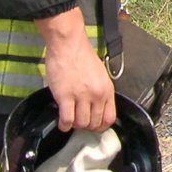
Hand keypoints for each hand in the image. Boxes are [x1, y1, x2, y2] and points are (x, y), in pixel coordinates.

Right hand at [37, 8, 115, 132]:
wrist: (69, 45)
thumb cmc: (82, 57)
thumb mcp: (100, 75)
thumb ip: (100, 92)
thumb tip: (96, 109)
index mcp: (107, 89)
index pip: (109, 118)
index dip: (101, 126)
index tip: (93, 126)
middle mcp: (97, 95)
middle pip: (94, 123)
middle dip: (86, 126)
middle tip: (79, 121)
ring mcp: (81, 96)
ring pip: (81, 124)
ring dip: (74, 125)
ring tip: (70, 119)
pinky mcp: (65, 97)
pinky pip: (67, 120)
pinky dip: (64, 125)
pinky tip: (62, 122)